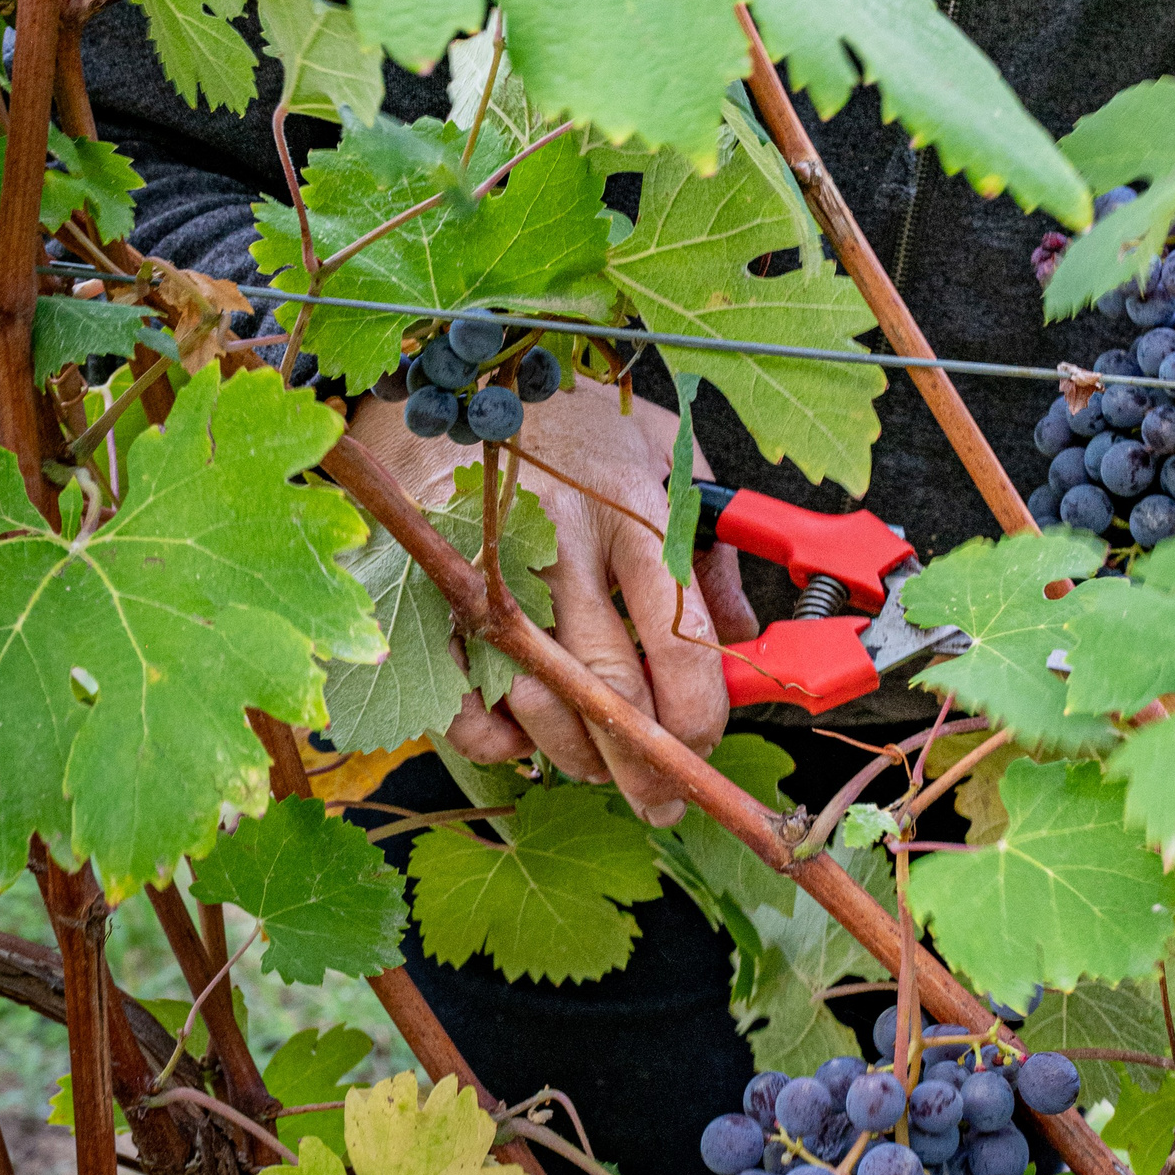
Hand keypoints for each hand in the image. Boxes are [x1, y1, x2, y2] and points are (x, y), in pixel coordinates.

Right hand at [342, 379, 756, 822]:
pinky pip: (460, 693)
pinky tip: (522, 737)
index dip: (696, 708)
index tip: (708, 743)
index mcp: (635, 508)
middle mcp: (563, 541)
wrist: (464, 374)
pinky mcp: (431, 587)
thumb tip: (743, 637)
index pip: (677, 633)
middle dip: (641, 761)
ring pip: (537, 700)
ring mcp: (491, 568)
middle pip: (607, 684)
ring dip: (574, 756)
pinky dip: (492, 736)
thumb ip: (712, 548)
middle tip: (662, 800)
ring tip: (602, 769)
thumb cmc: (582, 424)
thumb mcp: (671, 458)